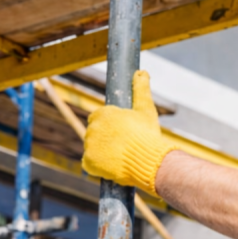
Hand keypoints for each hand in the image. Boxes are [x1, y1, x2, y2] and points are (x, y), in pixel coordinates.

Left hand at [82, 70, 175, 195]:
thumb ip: (141, 89)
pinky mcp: (88, 162)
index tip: (120, 132)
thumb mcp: (146, 109)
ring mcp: (89, 146)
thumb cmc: (148, 134)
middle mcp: (92, 128)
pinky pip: (89, 164)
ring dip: (101, 151)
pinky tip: (110, 165)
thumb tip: (142, 72)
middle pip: (95, 133)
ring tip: (119, 156)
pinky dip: (97, 166)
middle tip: (122, 145)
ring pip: (92, 148)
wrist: (149, 160)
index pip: (99, 117)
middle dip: (105, 138)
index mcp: (103, 113)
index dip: (109, 125)